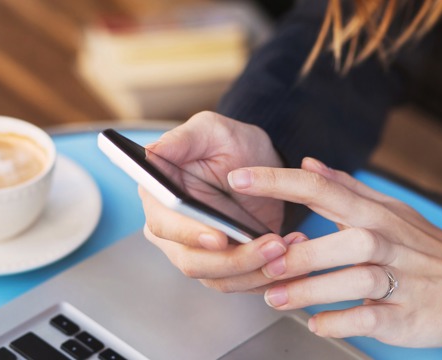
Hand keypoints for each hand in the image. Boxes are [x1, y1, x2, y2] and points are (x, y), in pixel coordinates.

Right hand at [141, 112, 285, 288]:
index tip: (219, 237)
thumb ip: (181, 140)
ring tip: (287, 247)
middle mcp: (172, 230)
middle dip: (235, 259)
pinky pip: (241, 283)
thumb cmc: (230, 142)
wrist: (260, 163)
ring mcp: (197, 252)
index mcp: (158, 197)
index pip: (164, 225)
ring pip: (220, 278)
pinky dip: (267, 276)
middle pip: (193, 261)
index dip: (189, 235)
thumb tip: (150, 152)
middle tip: (273, 245)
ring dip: (256, 270)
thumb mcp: (209, 130)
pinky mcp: (224, 265)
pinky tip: (291, 255)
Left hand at [226, 157, 441, 346]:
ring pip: (355, 279)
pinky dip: (340, 321)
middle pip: (343, 239)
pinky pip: (370, 317)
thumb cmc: (424, 248)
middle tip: (264, 262)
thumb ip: (345, 188)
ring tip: (277, 298)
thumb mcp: (388, 210)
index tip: (238, 178)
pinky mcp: (406, 314)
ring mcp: (399, 279)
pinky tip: (317, 323)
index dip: (277, 182)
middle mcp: (386, 242)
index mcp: (374, 213)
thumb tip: (308, 164)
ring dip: (311, 289)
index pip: (322, 188)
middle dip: (299, 252)